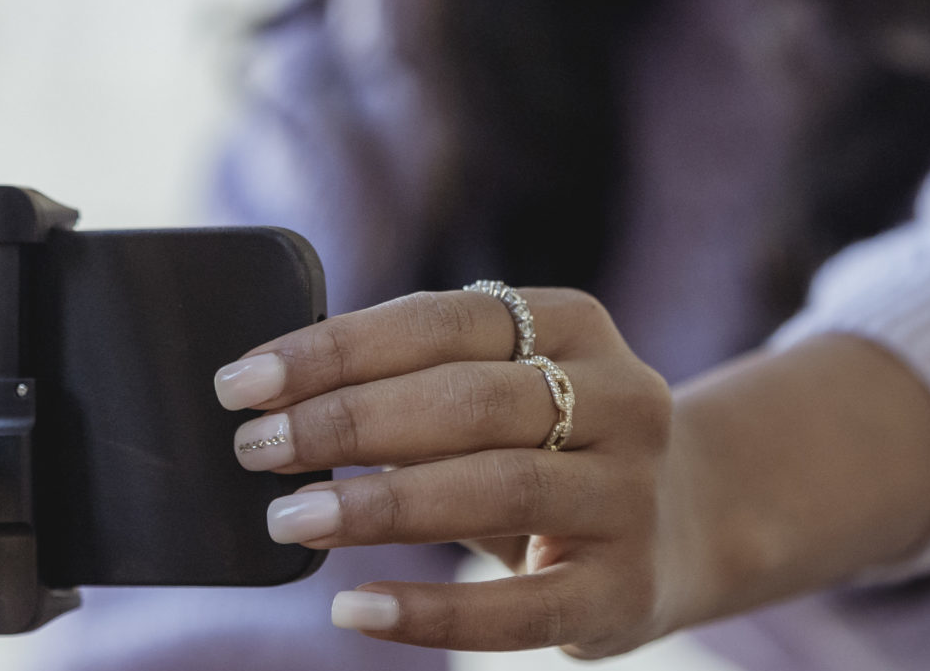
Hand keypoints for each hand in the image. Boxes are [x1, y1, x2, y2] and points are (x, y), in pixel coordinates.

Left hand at [213, 289, 929, 657]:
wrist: (686, 522)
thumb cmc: (547, 442)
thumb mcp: (505, 384)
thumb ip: (416, 376)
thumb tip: (272, 395)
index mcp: (575, 324)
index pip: (442, 319)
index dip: (336, 347)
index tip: (244, 381)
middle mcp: (621, 398)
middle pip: (470, 400)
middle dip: (348, 422)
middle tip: (256, 449)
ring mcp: (631, 495)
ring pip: (498, 488)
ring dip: (380, 504)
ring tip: (290, 518)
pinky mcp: (625, 588)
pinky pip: (520, 607)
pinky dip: (431, 610)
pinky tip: (355, 607)